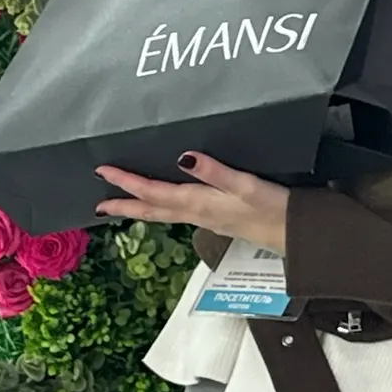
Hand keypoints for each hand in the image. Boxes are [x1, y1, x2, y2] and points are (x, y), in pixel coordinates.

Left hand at [96, 152, 288, 253]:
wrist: (292, 234)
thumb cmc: (271, 208)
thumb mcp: (244, 184)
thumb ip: (213, 170)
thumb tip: (182, 157)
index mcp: (197, 202)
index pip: (152, 191)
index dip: (126, 182)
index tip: (104, 172)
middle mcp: (195, 213)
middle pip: (150, 209)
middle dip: (124, 205)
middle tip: (99, 203)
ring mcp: (204, 219)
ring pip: (162, 214)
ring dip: (139, 209)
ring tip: (121, 206)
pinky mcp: (214, 219)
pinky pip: (176, 214)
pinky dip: (160, 209)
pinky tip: (164, 206)